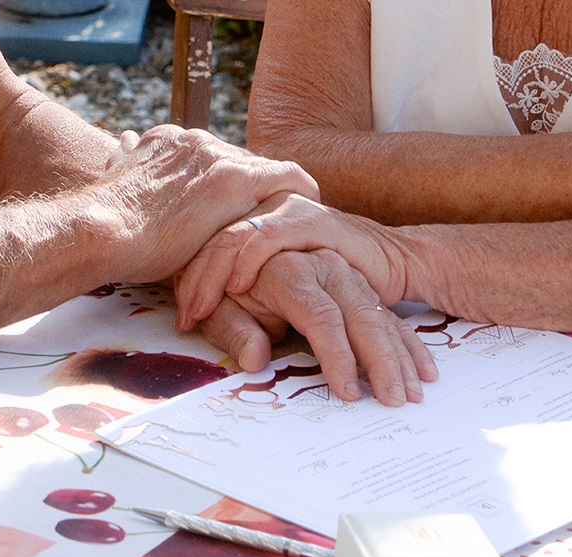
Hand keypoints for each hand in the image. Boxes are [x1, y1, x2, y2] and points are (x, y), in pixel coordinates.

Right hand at [89, 126, 318, 283]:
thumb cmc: (103, 225)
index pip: (212, 157)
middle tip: (270, 219)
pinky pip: (288, 177)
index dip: (228, 182)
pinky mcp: (236, 179)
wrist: (102, 231)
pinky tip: (309, 212)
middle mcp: (194, 140)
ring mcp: (216, 156)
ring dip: (275, 196)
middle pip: (241, 162)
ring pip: (265, 170)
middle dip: (254, 191)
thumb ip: (126, 160)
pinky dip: (302, 192)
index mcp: (166, 141)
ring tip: (289, 221)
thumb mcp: (115, 181)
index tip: (235, 206)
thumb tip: (123, 141)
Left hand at [174, 192, 403, 329]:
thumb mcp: (275, 300)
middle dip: (190, 279)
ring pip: (231, 234)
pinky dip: (247, 261)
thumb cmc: (330, 283)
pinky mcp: (311, 219)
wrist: (391, 263)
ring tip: (199, 310)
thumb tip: (201, 334)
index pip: (200, 240)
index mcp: (249, 215)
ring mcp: (287, 209)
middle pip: (208, 234)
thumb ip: (239, 312)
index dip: (184, 278)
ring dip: (210, 276)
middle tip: (183, 318)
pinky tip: (237, 286)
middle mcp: (263, 207)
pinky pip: (268, 234)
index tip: (180, 318)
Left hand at [198, 249, 436, 406]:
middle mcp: (325, 267)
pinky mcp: (359, 287)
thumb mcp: (223, 310)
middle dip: (381, 361)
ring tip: (412, 394)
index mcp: (289, 269)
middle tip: (393, 400)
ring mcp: (347, 275)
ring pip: (380, 316)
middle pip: (361, 315)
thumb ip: (237, 334)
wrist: (245, 253)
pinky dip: (408, 344)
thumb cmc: (232, 289)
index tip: (348, 391)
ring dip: (400, 357)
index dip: (338, 356)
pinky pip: (389, 316)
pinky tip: (424, 371)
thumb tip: (255, 360)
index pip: (322, 317)